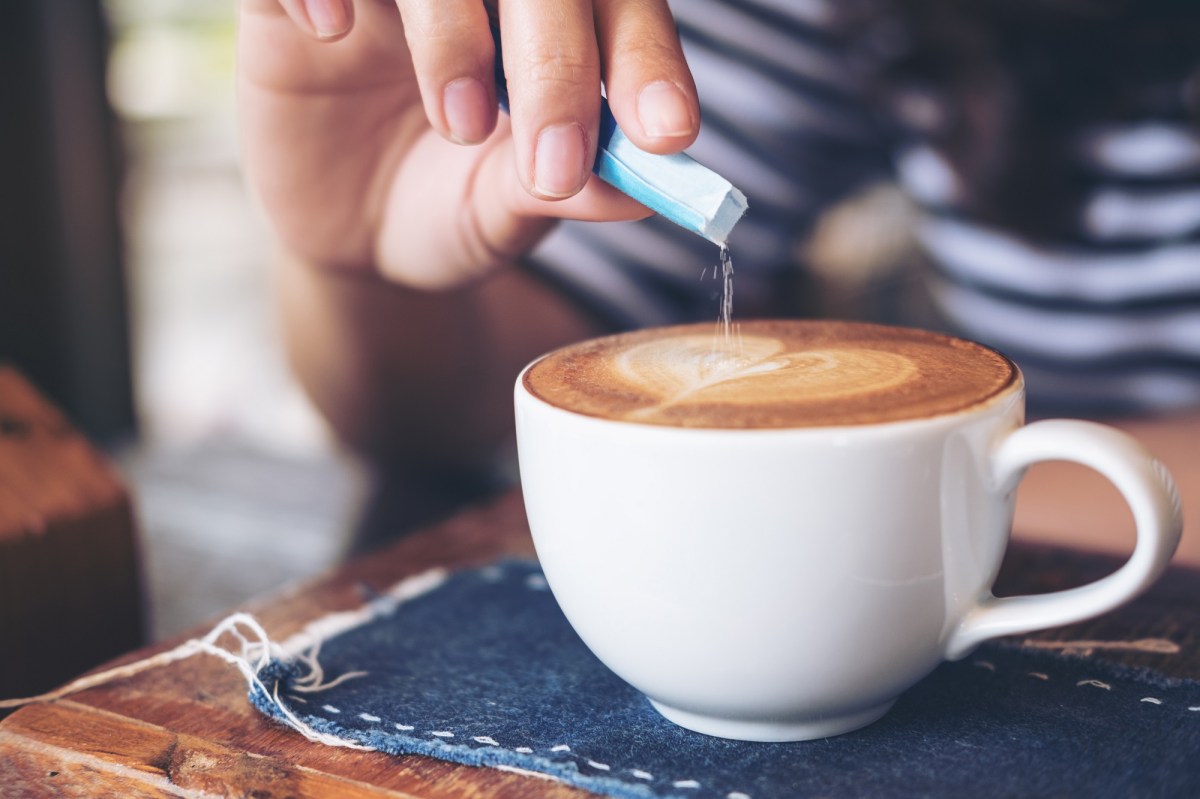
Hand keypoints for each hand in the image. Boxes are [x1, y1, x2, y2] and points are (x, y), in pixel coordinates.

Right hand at [237, 0, 699, 288]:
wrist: (345, 236)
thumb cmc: (443, 210)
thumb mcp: (506, 213)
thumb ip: (570, 189)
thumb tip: (643, 188)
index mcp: (556, 26)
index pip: (620, 4)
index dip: (648, 59)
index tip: (665, 134)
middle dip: (557, 57)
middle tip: (556, 157)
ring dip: (452, 28)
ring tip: (459, 123)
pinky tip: (333, 32)